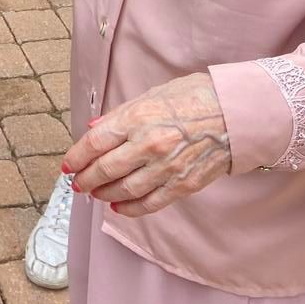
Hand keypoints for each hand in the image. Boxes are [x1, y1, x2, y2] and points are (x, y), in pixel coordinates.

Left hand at [63, 72, 229, 217]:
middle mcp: (149, 145)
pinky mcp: (183, 184)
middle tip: (77, 183)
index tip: (67, 165)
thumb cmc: (194, 97)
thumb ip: (121, 115)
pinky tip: (119, 207)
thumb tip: (94, 128)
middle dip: (86, 179)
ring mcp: (167, 167)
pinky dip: (131, 208)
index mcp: (137, 118)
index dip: (76, 157)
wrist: (236, 113)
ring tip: (95, 193)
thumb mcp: (152, 95)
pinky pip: (150, 203)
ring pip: (124, 190)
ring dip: (104, 194)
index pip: (95, 143)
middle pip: (105, 169)